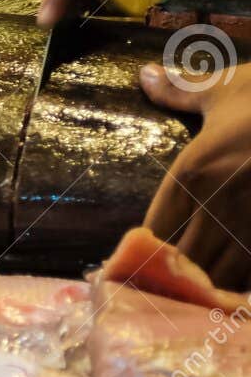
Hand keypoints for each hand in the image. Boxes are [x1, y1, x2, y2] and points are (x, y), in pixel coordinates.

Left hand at [141, 62, 250, 289]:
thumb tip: (144, 76)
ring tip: (201, 300)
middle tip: (167, 292)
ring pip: (223, 277)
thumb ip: (183, 90)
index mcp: (193, 172)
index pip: (154, 230)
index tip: (137, 266)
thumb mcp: (227, 88)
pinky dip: (246, 286)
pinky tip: (238, 293)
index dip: (144, 253)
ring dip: (211, 290)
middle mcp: (221, 203)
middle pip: (185, 263)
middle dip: (175, 281)